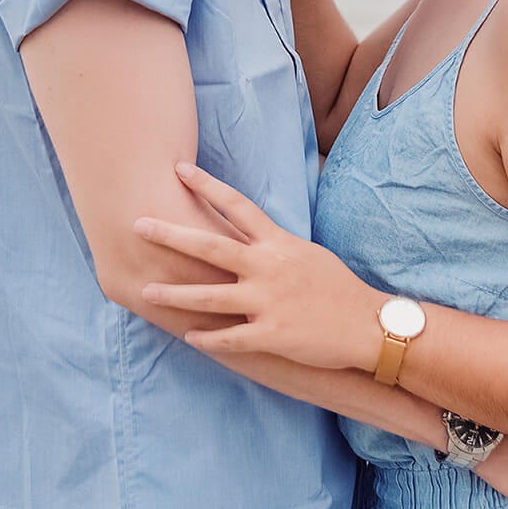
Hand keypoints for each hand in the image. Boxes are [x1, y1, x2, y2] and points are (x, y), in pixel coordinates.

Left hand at [136, 162, 384, 369]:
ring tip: (146, 289)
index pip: (237, 206)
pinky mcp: (272, 335)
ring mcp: (268, 301)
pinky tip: (187, 337)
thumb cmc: (336, 287)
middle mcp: (268, 267)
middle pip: (211, 245)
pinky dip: (207, 339)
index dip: (207, 186)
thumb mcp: (306, 253)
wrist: (368, 324)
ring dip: (175, 293)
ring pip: (210, 296)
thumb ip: (273, 245)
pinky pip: (231, 337)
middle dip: (172, 234)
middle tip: (139, 224)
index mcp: (278, 243)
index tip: (179, 170)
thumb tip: (247, 235)